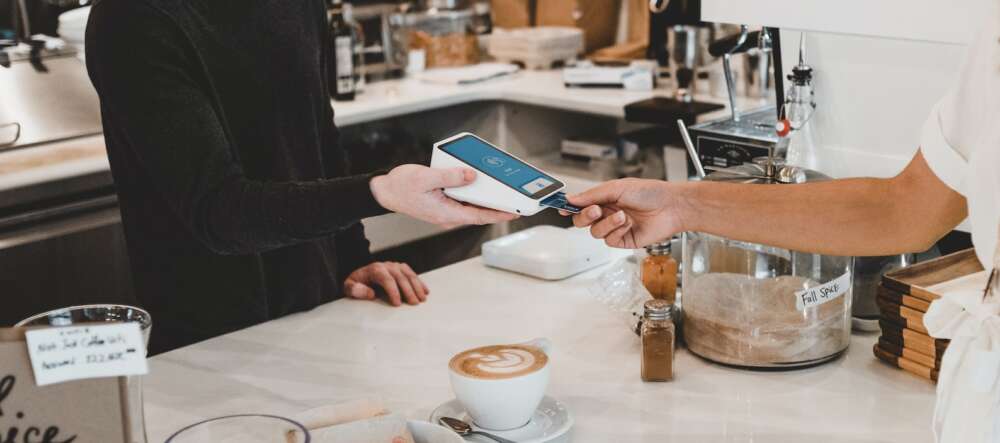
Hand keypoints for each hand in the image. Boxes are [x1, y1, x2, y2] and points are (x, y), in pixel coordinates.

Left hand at [344, 261, 428, 305]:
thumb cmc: (356, 283)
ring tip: (422, 299)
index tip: (398, 303)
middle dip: (408, 291)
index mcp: (375, 269)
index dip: (394, 291)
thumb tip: (370, 293)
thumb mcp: (348, 286)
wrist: (359, 275)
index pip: (387, 279)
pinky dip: (419, 282)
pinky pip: (412, 274)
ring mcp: (395, 266)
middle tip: (413, 303)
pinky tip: (425, 291)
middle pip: (400, 277)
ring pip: (409, 275)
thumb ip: (355, 290)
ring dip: (417, 287)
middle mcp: (387, 265)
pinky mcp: (401, 268)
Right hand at [370, 164, 518, 227]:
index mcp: (446, 213)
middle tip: (515, 198)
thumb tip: (471, 175)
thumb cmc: (401, 186)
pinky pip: (463, 201)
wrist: (384, 191)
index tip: (515, 211)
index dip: (499, 214)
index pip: (479, 216)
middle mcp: (448, 215)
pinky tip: (479, 183)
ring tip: (502, 190)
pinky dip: (473, 194)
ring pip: (471, 206)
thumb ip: (450, 177)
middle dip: (497, 206)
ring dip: (486, 199)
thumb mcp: (426, 177)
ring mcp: (446, 211)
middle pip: (479, 212)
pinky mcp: (443, 204)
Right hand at [563, 178, 684, 248]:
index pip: (581, 204)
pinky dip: (618, 232)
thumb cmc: (650, 192)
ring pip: (595, 232)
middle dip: (586, 216)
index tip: (561, 207)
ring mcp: (615, 227)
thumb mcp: (618, 187)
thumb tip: (571, 198)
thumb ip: (592, 194)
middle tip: (596, 210)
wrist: (671, 207)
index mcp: (605, 198)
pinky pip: (610, 240)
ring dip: (607, 224)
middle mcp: (608, 213)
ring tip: (622, 216)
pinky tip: (629, 224)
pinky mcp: (624, 240)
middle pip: (583, 220)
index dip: (569, 206)